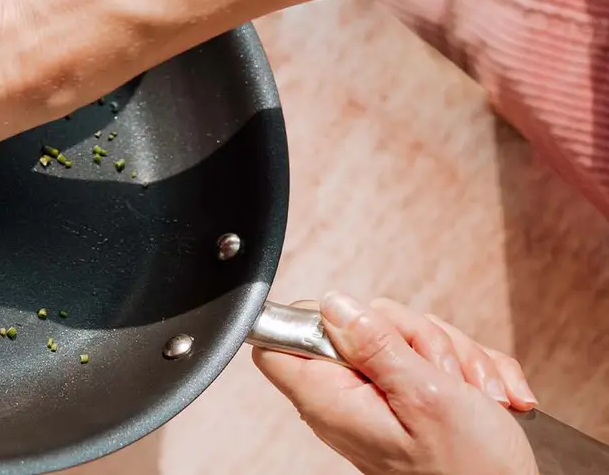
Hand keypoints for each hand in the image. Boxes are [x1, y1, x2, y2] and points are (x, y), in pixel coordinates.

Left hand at [253, 293, 538, 474]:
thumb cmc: (473, 468)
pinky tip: (489, 398)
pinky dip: (468, 372)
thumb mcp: (426, 396)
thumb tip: (333, 305)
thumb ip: (376, 345)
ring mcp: (379, 399)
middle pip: (356, 325)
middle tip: (444, 371)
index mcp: (332, 400)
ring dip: (452, 357)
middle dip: (416, 336)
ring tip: (475, 394)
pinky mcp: (409, 399)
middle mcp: (346, 399)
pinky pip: (431, 357)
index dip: (307, 318)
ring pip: (402, 337)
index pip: (276, 342)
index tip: (361, 322)